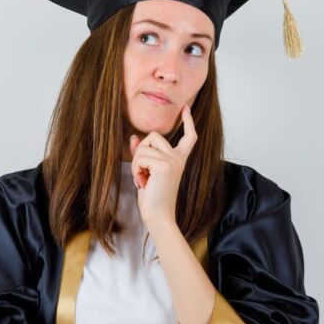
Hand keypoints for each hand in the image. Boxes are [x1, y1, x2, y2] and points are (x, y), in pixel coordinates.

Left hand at [129, 104, 197, 233]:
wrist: (158, 215)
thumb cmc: (153, 197)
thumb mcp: (147, 171)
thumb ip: (143, 154)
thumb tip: (134, 137)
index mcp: (179, 159)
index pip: (189, 137)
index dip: (188, 121)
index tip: (186, 108)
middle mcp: (179, 157)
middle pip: (154, 135)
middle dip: (141, 151)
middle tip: (143, 173)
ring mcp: (173, 160)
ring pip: (144, 146)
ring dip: (137, 162)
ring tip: (143, 179)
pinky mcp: (164, 165)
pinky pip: (140, 156)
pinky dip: (136, 169)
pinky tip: (142, 182)